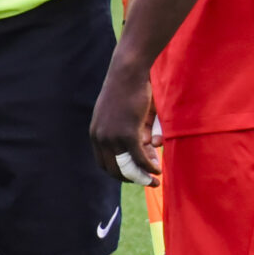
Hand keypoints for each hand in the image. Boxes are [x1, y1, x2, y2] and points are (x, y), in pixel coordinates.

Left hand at [89, 53, 157, 184]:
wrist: (127, 72)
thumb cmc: (128, 88)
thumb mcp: (125, 113)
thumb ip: (137, 131)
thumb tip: (153, 145)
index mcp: (96, 134)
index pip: (103, 163)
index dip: (118, 173)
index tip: (131, 176)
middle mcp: (101, 138)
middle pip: (114, 169)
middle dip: (131, 179)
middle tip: (146, 182)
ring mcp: (113, 137)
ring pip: (129, 166)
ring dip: (142, 176)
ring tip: (154, 180)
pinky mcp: (127, 134)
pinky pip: (140, 158)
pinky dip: (149, 167)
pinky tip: (157, 169)